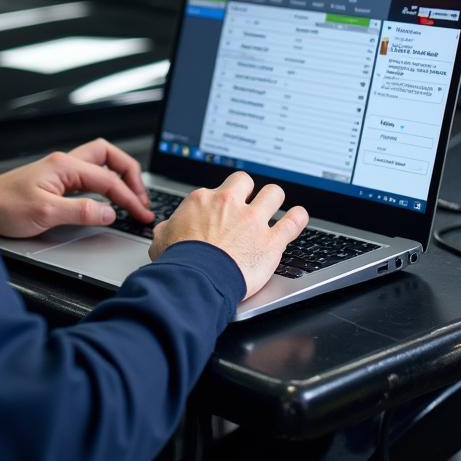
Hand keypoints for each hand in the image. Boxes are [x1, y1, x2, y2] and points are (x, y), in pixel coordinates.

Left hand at [0, 138, 154, 237]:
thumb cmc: (4, 206)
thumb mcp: (45, 213)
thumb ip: (80, 211)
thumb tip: (109, 212)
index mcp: (65, 166)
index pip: (107, 179)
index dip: (128, 197)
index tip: (141, 213)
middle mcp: (64, 163)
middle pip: (109, 156)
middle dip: (130, 174)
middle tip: (141, 197)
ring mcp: (60, 170)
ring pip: (100, 163)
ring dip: (118, 177)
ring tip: (132, 197)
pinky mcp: (56, 181)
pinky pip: (89, 176)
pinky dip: (105, 184)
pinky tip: (107, 198)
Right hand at [148, 171, 308, 300]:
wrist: (194, 280)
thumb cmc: (178, 261)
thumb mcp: (161, 239)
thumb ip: (168, 229)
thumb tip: (166, 230)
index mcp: (203, 200)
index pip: (217, 191)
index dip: (220, 201)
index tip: (222, 210)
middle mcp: (229, 204)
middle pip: (246, 181)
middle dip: (249, 190)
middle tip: (249, 201)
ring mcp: (252, 221)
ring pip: (273, 193)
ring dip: (274, 198)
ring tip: (276, 203)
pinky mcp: (271, 241)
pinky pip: (292, 222)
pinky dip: (298, 218)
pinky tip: (299, 216)